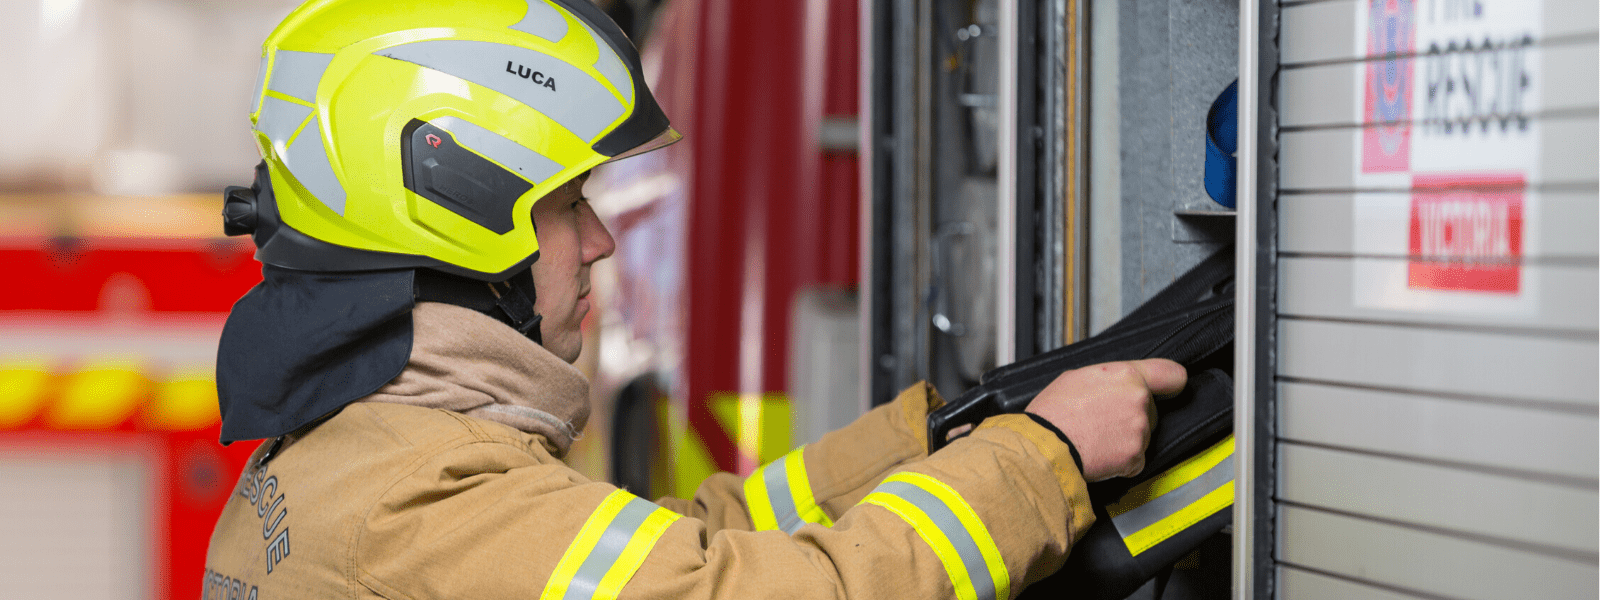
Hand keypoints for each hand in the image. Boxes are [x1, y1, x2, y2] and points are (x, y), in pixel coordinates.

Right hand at [1024, 359, 1186, 481]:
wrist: (1045, 446)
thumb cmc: (1053, 412)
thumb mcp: (1076, 377)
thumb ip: (1107, 379)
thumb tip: (1113, 385)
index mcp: (1127, 376)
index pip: (1171, 375)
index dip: (1171, 383)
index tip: (1170, 389)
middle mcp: (1139, 400)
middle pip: (1150, 410)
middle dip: (1132, 416)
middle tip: (1103, 421)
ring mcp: (1140, 430)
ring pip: (1142, 435)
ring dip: (1125, 439)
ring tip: (1095, 438)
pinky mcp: (1136, 457)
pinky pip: (1134, 459)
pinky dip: (1120, 461)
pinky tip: (1099, 454)